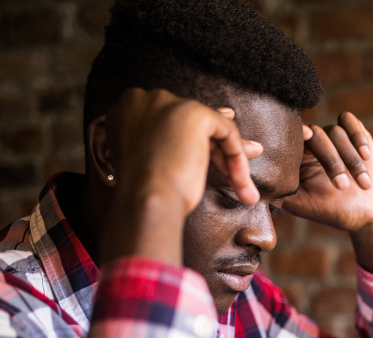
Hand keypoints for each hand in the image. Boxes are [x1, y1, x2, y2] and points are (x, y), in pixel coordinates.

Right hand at [100, 88, 262, 265]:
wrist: (146, 201)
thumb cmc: (147, 193)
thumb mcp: (156, 161)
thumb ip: (176, 140)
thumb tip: (220, 121)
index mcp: (127, 111)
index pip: (171, 122)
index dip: (196, 140)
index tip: (215, 154)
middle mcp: (144, 99)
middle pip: (192, 124)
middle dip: (218, 149)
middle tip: (236, 175)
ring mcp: (168, 103)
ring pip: (212, 128)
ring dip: (232, 160)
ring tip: (245, 191)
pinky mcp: (193, 113)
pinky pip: (227, 130)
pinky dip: (237, 156)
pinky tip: (241, 181)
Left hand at [281, 112, 372, 233]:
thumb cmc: (337, 212)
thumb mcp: (305, 206)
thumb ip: (281, 193)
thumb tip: (258, 185)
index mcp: (299, 159)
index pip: (292, 139)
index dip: (297, 135)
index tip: (307, 136)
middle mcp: (315, 145)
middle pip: (317, 135)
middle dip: (332, 162)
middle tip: (343, 187)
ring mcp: (336, 138)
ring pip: (337, 132)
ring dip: (351, 160)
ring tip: (364, 184)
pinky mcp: (356, 134)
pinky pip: (351, 122)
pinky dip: (358, 137)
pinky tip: (367, 156)